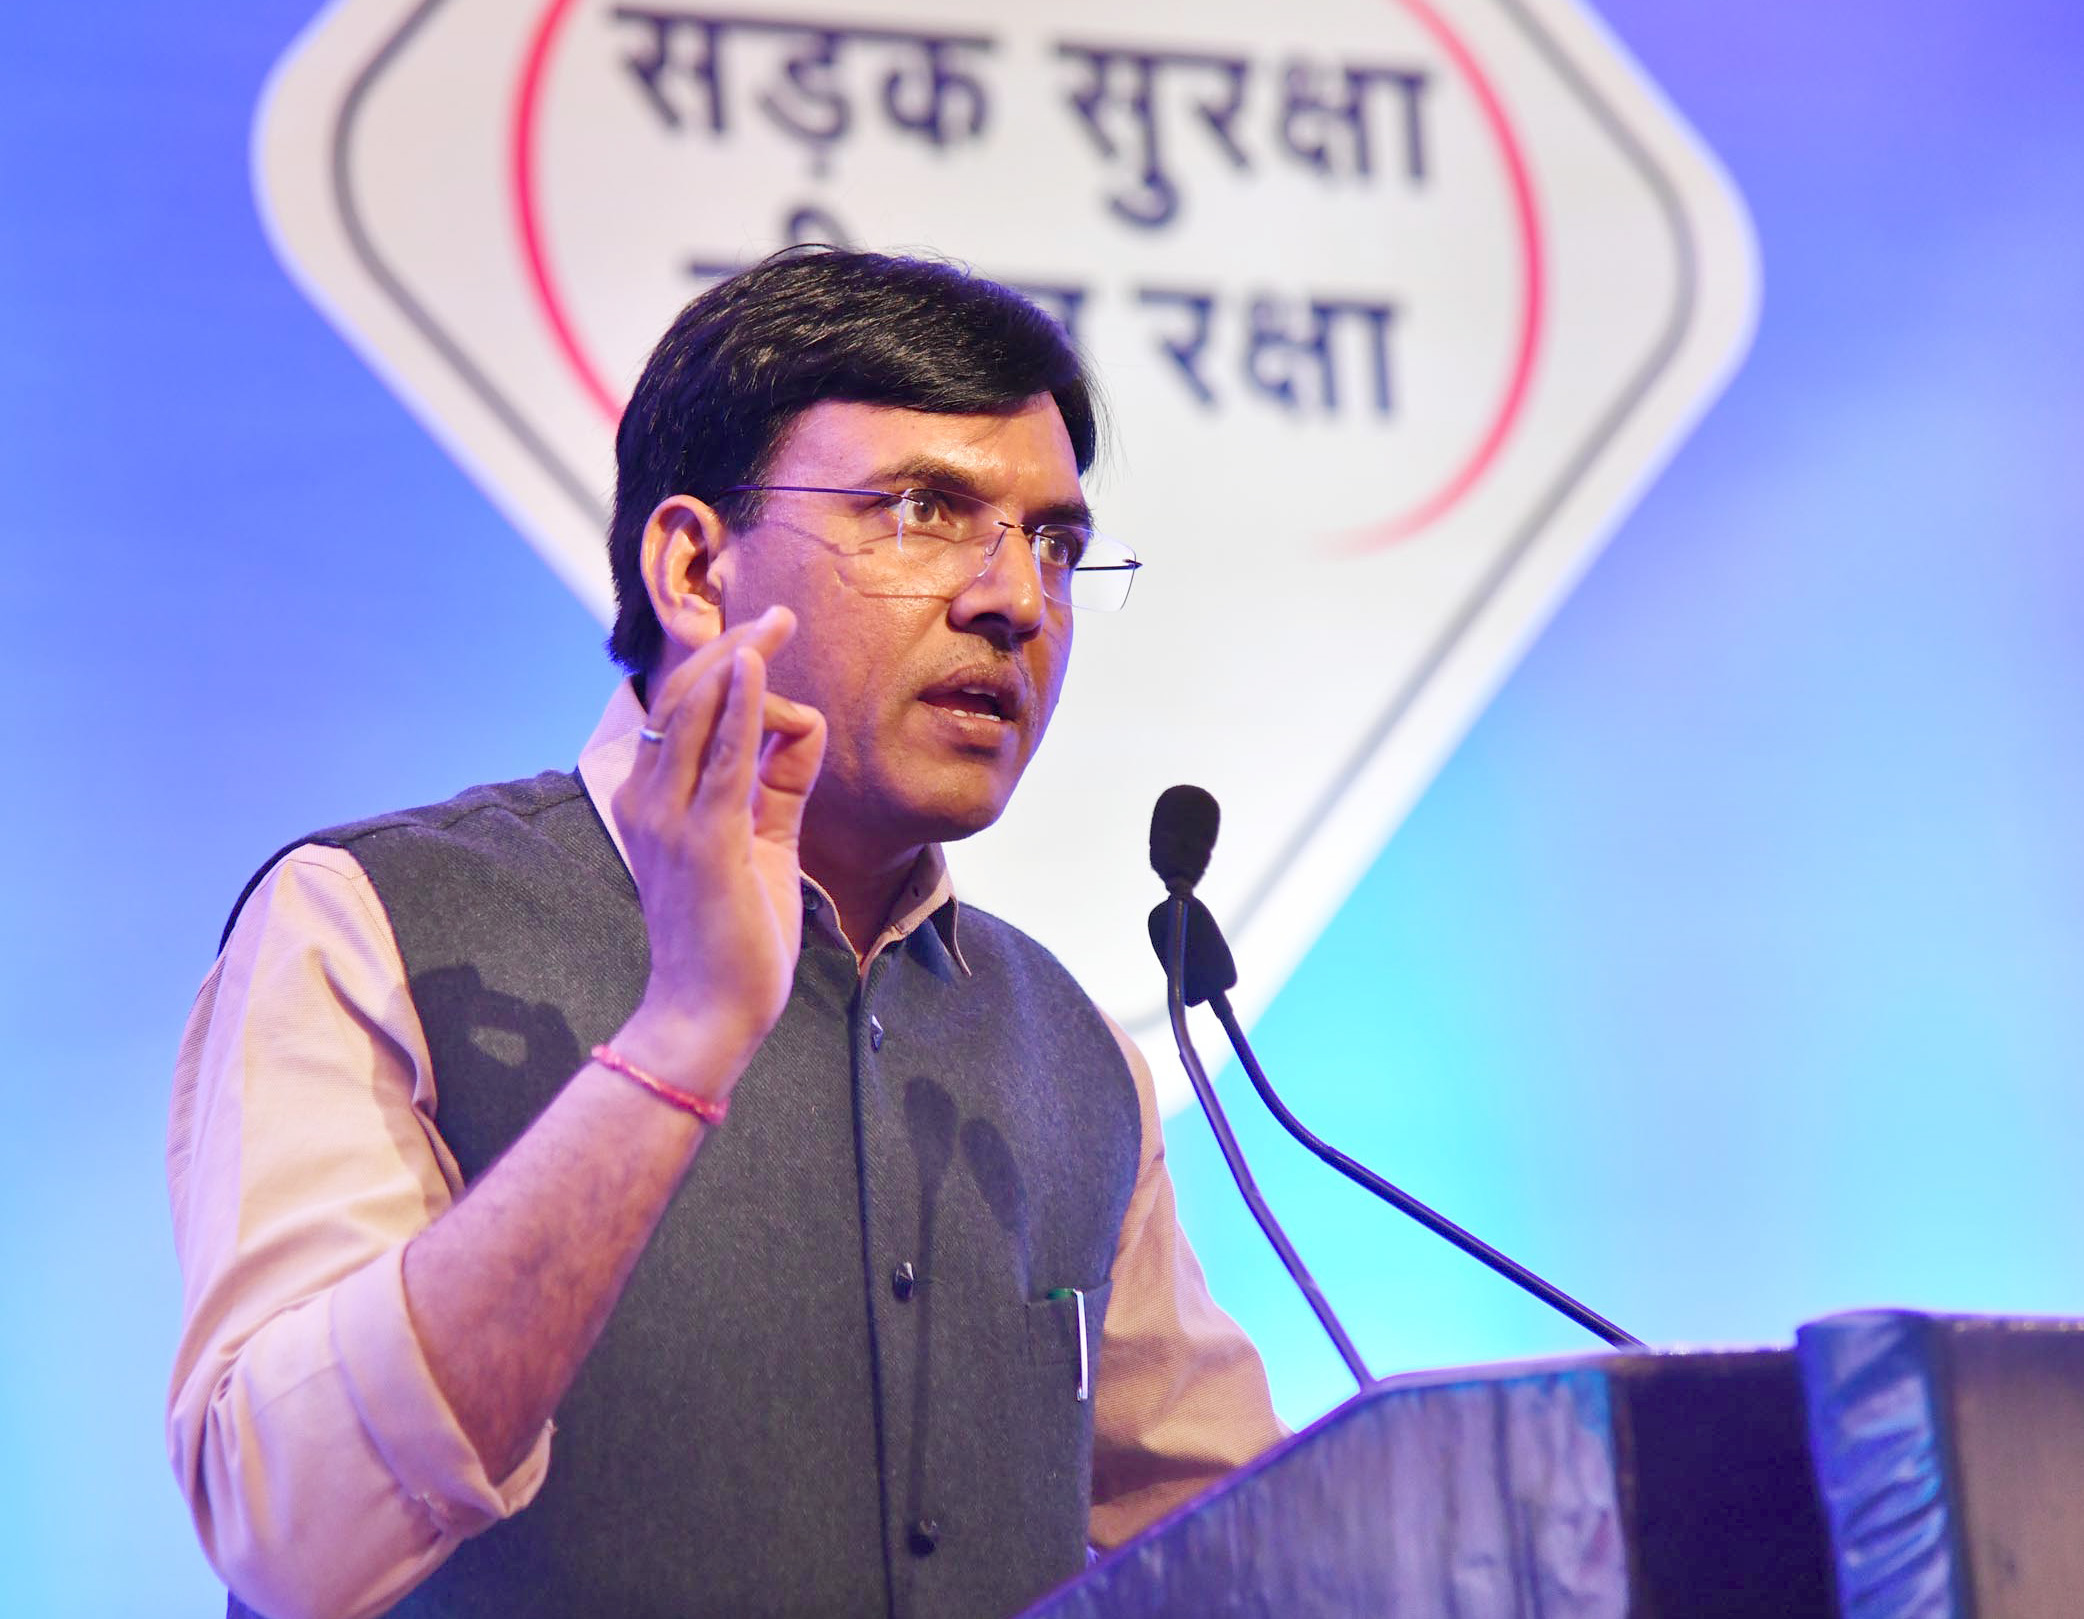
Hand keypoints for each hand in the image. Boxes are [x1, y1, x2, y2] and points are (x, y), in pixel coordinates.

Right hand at [611, 607, 827, 1088]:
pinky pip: (724, 760)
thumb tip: (803, 726)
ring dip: (739, 662)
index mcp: (652, 801)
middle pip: (684, 698)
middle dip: (731, 648)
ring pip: (699, 716)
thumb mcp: (763, 844)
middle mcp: (648, 802)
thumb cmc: (734, 939)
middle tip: (778, 616)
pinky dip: (742, 709)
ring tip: (776, 625)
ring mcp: (670, 822)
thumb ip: (778, 787)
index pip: (679, 711)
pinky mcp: (704, 843)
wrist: (708, 1016)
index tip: (762, 636)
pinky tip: (759, 671)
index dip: (718, 664)